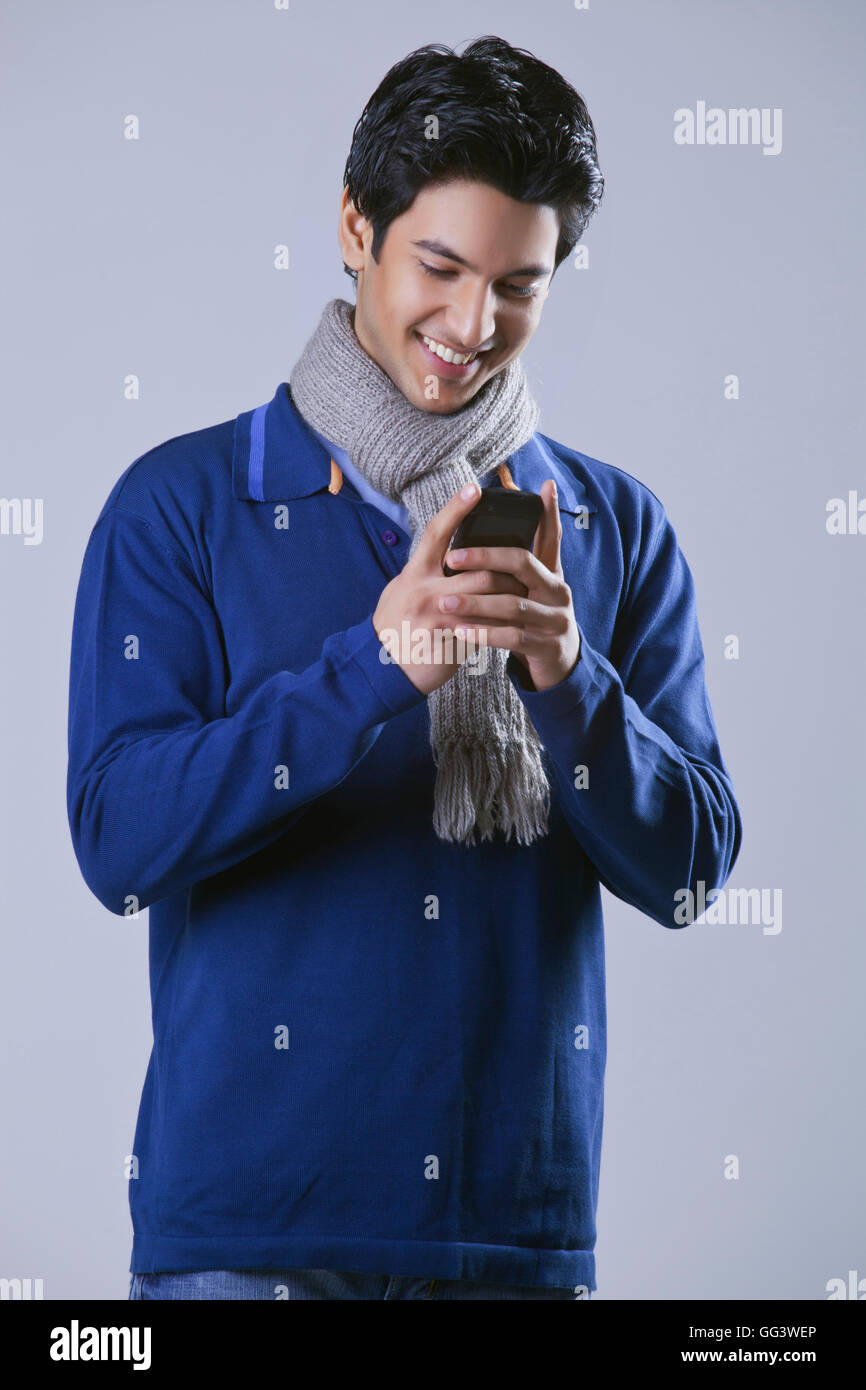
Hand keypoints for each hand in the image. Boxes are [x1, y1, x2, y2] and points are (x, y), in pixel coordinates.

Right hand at [372, 480, 529, 695]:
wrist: (381, 671)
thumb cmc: (394, 627)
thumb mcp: (402, 591)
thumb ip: (426, 573)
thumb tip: (451, 553)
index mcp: (414, 575)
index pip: (436, 533)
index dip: (455, 509)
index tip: (475, 488)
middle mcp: (425, 593)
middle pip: (478, 571)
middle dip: (505, 569)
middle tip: (525, 565)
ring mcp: (438, 620)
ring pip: (488, 601)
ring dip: (510, 597)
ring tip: (523, 594)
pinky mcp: (451, 644)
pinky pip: (485, 630)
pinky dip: (499, 626)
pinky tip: (510, 625)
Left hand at [439, 479, 580, 691]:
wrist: (559, 665)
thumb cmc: (535, 619)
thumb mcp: (532, 589)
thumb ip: (517, 564)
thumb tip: (493, 531)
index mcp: (552, 573)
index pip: (551, 536)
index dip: (550, 511)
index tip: (543, 485)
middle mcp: (558, 591)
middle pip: (523, 564)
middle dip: (486, 557)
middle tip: (451, 558)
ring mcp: (555, 620)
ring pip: (513, 605)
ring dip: (476, 602)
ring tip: (444, 601)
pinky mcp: (547, 647)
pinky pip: (512, 638)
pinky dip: (484, 634)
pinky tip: (460, 632)